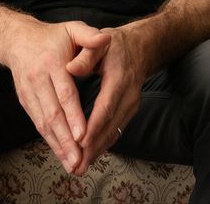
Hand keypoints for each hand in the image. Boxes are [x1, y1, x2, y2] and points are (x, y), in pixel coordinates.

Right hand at [4, 21, 110, 173]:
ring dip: (58, 146)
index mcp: (52, 63)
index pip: (65, 93)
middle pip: (53, 114)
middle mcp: (38, 79)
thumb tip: (106, 39)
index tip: (83, 135)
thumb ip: (89, 35)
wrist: (17, 40)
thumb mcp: (72, 29)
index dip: (73, 115)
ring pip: (44, 123)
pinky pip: (37, 123)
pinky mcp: (25, 101)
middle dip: (66, 140)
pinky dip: (50, 141)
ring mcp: (29, 92)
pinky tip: (61, 155)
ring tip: (72, 165)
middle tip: (79, 160)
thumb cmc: (53, 36)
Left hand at [72, 28, 146, 174]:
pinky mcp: (129, 111)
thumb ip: (86, 54)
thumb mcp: (99, 43)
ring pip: (114, 132)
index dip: (93, 126)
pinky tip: (91, 156)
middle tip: (76, 165)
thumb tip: (70, 68)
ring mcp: (131, 106)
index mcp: (119, 79)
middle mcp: (128, 96)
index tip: (79, 141)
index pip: (105, 107)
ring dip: (97, 151)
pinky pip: (116, 131)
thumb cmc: (113, 44)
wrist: (139, 47)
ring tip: (80, 167)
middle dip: (93, 147)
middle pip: (110, 126)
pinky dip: (103, 145)